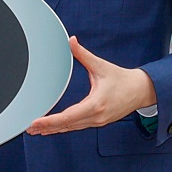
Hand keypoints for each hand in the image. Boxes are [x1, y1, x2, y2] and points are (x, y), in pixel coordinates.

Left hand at [26, 38, 157, 134]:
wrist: (142, 91)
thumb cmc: (123, 79)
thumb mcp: (101, 66)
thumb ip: (83, 54)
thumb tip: (71, 41)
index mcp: (96, 104)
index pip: (67, 117)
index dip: (49, 121)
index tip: (36, 122)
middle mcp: (96, 116)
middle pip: (66, 125)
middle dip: (47, 127)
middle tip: (29, 128)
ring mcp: (98, 122)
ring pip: (71, 128)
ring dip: (53, 129)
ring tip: (36, 130)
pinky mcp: (98, 122)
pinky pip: (77, 127)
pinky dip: (64, 128)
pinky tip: (53, 128)